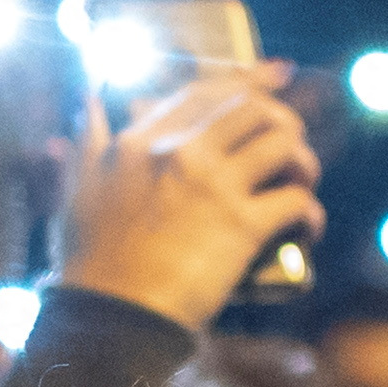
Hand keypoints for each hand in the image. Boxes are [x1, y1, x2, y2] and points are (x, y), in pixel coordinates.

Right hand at [50, 65, 321, 333]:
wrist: (110, 314)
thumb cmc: (89, 261)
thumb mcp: (76, 189)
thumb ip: (86, 141)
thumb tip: (87, 100)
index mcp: (142, 139)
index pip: (207, 91)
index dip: (251, 78)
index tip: (279, 72)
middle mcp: (181, 151)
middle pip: (255, 108)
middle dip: (284, 121)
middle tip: (290, 149)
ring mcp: (214, 185)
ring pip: (284, 143)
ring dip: (303, 162)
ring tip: (300, 184)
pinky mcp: (241, 227)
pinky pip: (297, 201)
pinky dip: (311, 214)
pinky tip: (307, 230)